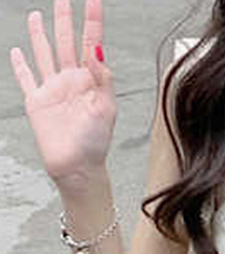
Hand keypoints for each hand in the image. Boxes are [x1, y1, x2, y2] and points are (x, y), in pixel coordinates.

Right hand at [8, 0, 115, 190]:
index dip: (92, 21)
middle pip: (66, 41)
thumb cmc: (96, 143)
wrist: (77, 166)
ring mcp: (53, 89)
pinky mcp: (37, 101)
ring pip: (45, 53)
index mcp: (90, 81)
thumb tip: (97, 50)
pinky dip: (19, 64)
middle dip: (65, 19)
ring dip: (40, 34)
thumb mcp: (106, 109)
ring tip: (38, 14)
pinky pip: (26, 77)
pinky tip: (16, 51)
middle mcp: (71, 81)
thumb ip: (102, 79)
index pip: (92, 43)